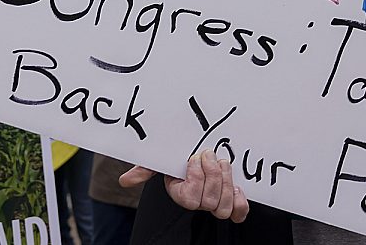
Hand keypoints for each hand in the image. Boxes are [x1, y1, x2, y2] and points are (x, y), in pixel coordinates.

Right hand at [119, 150, 248, 221]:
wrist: (201, 153)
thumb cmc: (178, 158)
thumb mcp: (161, 160)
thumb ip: (145, 169)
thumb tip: (125, 180)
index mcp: (181, 195)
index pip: (190, 199)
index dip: (196, 177)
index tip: (194, 157)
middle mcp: (199, 203)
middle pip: (209, 202)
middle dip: (212, 175)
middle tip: (209, 155)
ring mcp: (216, 204)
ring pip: (224, 207)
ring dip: (226, 182)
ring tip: (222, 164)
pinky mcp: (232, 202)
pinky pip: (239, 212)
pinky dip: (240, 200)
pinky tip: (236, 185)